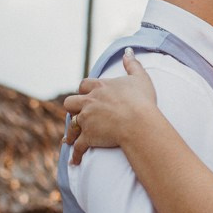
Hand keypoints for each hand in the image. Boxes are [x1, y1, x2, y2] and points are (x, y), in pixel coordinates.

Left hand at [64, 49, 157, 164]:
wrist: (138, 122)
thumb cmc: (142, 100)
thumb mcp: (140, 78)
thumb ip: (133, 64)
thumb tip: (128, 51)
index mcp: (100, 87)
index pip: (85, 85)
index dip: (85, 90)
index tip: (89, 94)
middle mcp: (89, 102)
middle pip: (70, 102)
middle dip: (73, 108)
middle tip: (79, 113)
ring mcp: (87, 120)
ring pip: (72, 125)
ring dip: (71, 131)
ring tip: (70, 138)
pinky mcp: (88, 137)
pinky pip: (78, 147)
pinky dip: (76, 154)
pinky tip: (75, 161)